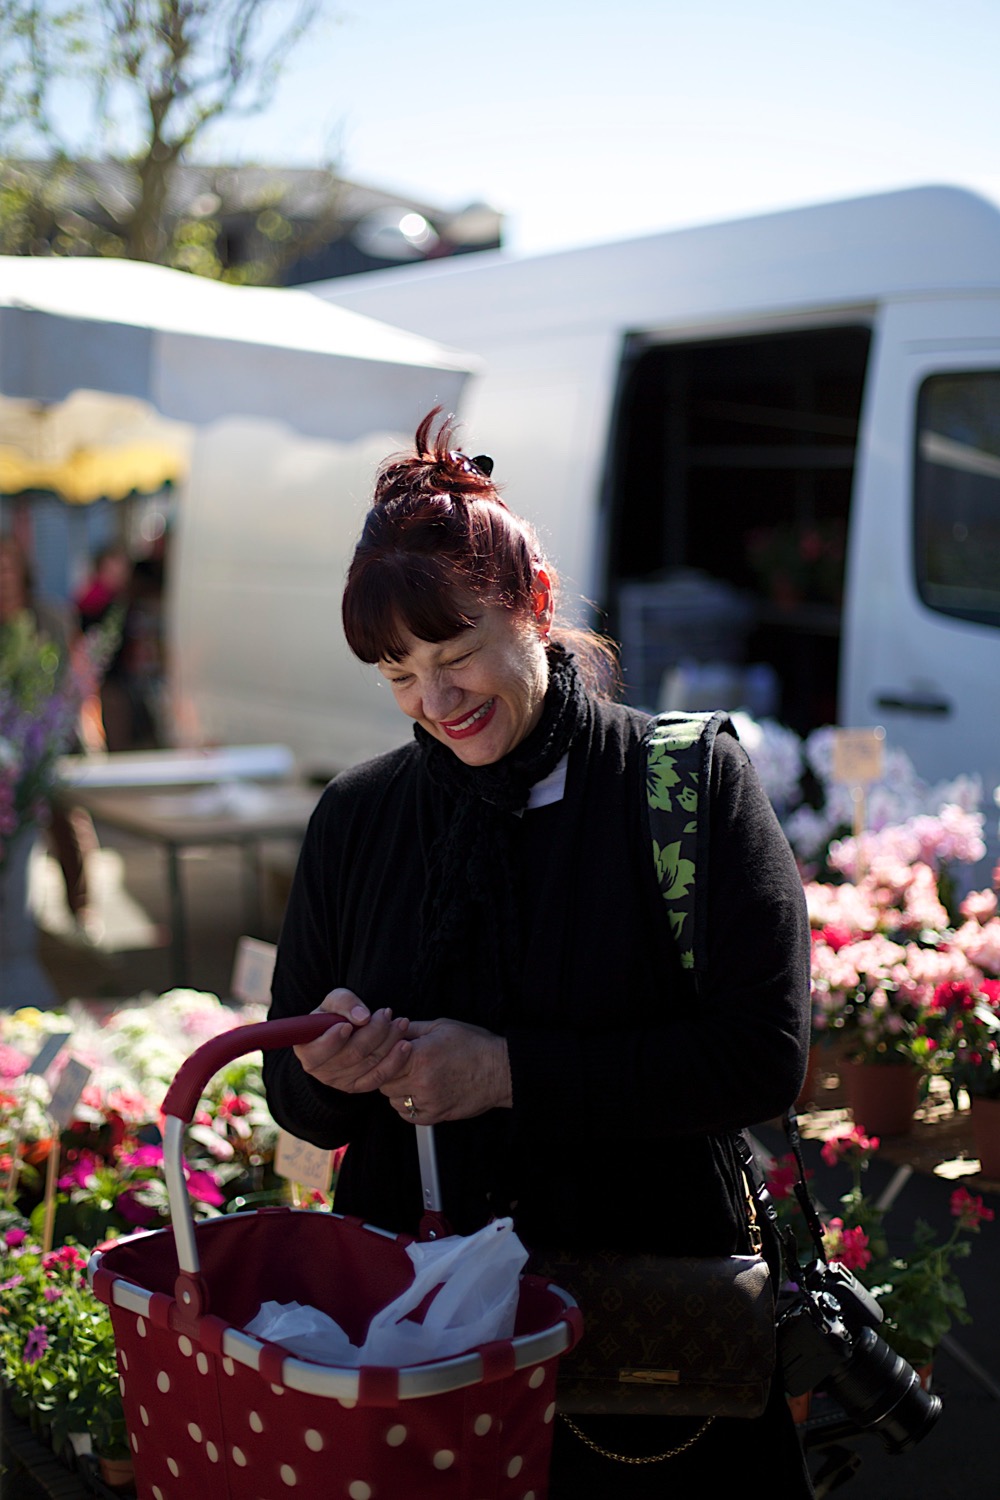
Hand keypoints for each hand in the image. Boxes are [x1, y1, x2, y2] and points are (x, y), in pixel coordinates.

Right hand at [293, 988, 411, 1093]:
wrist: (346, 1030)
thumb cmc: (335, 1014)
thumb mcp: (334, 1001)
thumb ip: (344, 1003)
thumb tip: (362, 1017)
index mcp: (308, 1052)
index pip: (317, 1052)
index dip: (332, 1040)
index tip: (347, 1025)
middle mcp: (322, 1072)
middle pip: (351, 1055)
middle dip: (373, 1032)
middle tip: (387, 1013)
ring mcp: (341, 1082)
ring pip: (369, 1063)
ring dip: (388, 1042)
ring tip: (400, 1023)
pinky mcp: (360, 1086)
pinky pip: (380, 1077)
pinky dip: (395, 1061)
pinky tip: (405, 1045)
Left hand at [381, 1019, 511, 1124]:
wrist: (500, 1070)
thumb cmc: (475, 1046)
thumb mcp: (441, 1027)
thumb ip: (412, 1029)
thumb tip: (391, 1028)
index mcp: (420, 1055)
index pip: (382, 1059)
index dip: (382, 1055)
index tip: (387, 1052)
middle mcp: (421, 1080)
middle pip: (384, 1082)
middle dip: (388, 1072)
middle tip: (399, 1066)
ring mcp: (428, 1101)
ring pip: (393, 1100)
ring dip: (397, 1090)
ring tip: (410, 1079)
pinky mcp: (436, 1115)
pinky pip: (408, 1116)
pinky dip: (408, 1106)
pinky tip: (417, 1094)